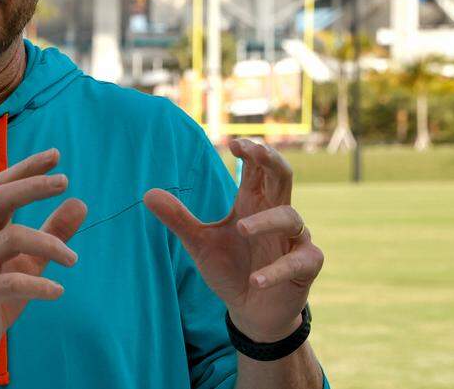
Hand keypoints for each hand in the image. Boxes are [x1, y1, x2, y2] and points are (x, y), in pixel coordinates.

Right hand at [0, 148, 87, 366]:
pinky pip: (9, 283)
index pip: (3, 187)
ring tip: (74, 260)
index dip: (27, 168)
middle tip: (64, 181)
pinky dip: (37, 286)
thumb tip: (80, 203)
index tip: (56, 154)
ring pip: (10, 238)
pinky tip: (58, 291)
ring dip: (48, 244)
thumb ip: (53, 233)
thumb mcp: (30, 261)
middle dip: (31, 185)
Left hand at [143, 138, 323, 342]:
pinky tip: (256, 280)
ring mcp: (295, 239)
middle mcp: (277, 214)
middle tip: (254, 151)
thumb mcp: (200, 243)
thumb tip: (147, 193)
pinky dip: (276, 270)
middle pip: (282, 177)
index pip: (258, 168)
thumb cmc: (231, 269)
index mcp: (253, 203)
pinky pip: (297, 262)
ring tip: (241, 228)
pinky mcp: (305, 266)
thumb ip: (178, 219)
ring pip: (289, 218)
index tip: (233, 143)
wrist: (251, 310)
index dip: (251, 151)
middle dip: (271, 161)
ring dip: (266, 221)